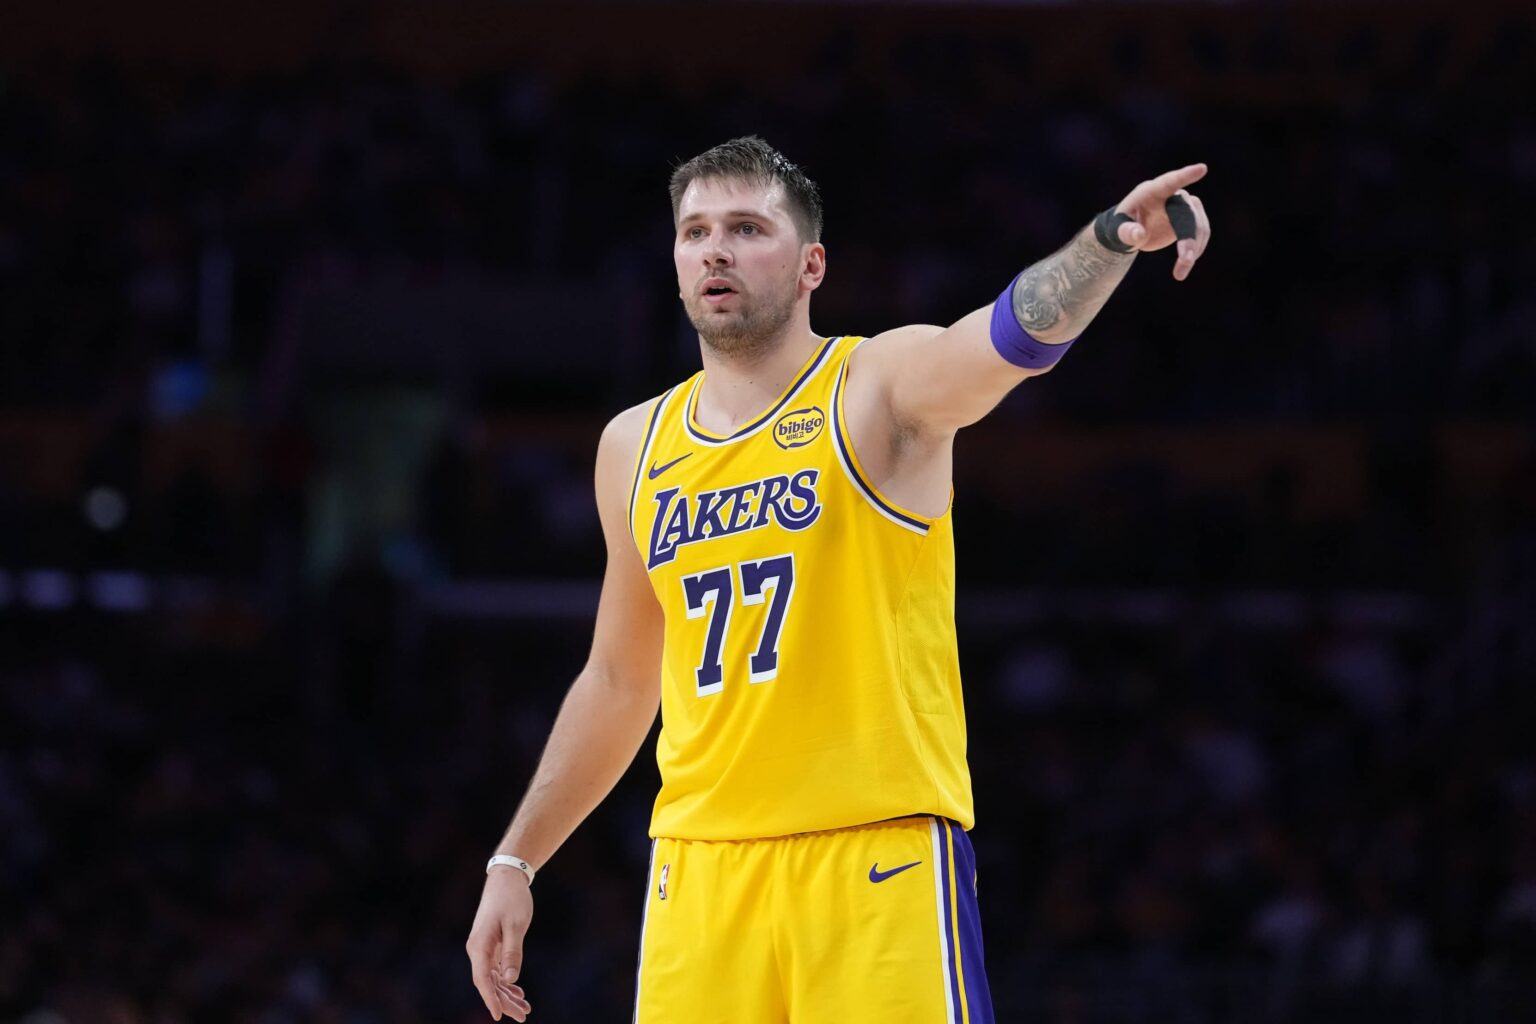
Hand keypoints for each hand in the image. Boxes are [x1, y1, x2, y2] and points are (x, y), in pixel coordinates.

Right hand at [466, 868, 534, 1020]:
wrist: (507, 878)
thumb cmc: (511, 899)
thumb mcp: (516, 925)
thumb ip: (513, 952)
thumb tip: (510, 980)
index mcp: (479, 946)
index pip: (483, 980)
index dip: (491, 999)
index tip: (499, 1016)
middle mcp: (477, 949)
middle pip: (488, 983)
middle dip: (504, 1002)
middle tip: (523, 1016)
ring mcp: (483, 948)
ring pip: (493, 978)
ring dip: (507, 994)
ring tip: (525, 1009)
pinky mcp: (491, 944)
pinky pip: (496, 969)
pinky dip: (507, 982)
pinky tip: (518, 993)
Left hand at [1111, 163, 1212, 280]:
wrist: (1129, 232)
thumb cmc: (1120, 226)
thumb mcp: (1118, 231)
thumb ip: (1126, 232)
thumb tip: (1139, 234)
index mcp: (1151, 192)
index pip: (1170, 181)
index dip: (1185, 175)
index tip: (1202, 168)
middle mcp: (1171, 196)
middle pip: (1187, 212)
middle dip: (1189, 236)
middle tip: (1186, 259)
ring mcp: (1182, 207)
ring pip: (1198, 224)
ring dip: (1195, 247)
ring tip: (1182, 270)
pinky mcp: (1189, 220)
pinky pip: (1200, 233)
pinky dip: (1195, 250)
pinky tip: (1184, 266)